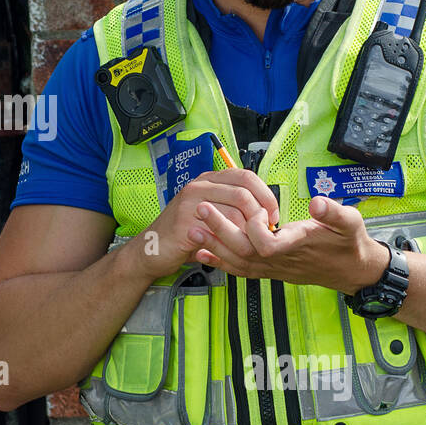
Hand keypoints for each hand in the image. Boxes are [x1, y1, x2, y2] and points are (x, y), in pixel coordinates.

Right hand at [124, 168, 280, 280]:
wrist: (152, 248)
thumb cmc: (185, 232)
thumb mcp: (210, 212)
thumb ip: (232, 204)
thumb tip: (265, 209)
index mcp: (208, 179)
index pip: (246, 176)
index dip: (266, 195)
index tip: (272, 213)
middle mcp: (199, 186)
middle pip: (244, 192)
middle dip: (261, 215)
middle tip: (265, 231)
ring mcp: (190, 203)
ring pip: (235, 212)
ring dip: (249, 231)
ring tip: (251, 241)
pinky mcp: (186, 223)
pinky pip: (220, 230)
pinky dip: (233, 241)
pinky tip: (233, 248)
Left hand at [192, 193, 389, 292]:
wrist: (352, 271)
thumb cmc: (350, 242)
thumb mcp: (350, 222)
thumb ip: (334, 213)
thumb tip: (318, 204)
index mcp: (298, 245)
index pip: (267, 245)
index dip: (254, 230)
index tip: (254, 210)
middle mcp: (281, 260)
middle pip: (244, 251)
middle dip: (220, 231)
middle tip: (201, 209)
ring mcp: (273, 268)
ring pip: (238, 262)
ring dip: (214, 246)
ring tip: (192, 229)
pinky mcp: (268, 271)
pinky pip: (240, 270)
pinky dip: (220, 262)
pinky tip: (201, 253)